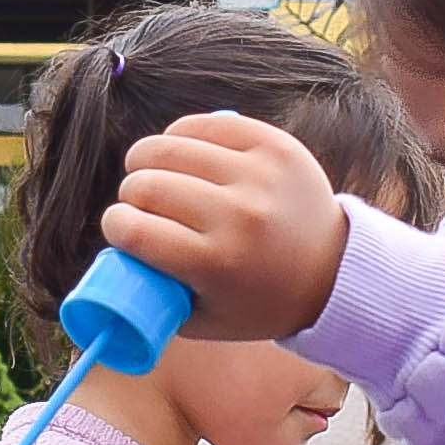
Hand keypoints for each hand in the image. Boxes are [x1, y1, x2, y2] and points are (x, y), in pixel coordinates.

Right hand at [103, 110, 349, 339]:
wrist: (334, 271)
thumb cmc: (258, 302)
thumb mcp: (202, 320)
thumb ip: (153, 297)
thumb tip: (110, 262)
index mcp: (217, 263)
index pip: (134, 229)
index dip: (115, 226)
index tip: (121, 228)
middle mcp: (239, 215)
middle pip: (145, 185)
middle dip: (130, 195)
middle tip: (140, 205)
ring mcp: (258, 174)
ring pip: (168, 146)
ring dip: (148, 160)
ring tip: (154, 174)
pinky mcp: (274, 144)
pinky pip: (205, 124)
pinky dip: (183, 136)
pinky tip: (184, 153)